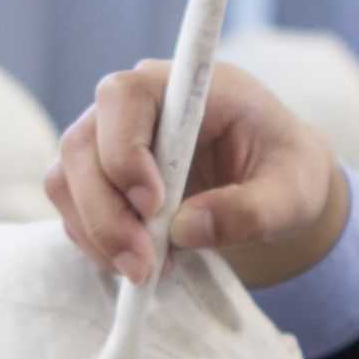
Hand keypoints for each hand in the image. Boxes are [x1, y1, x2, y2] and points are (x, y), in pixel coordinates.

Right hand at [46, 59, 351, 289]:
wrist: (274, 184)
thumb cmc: (285, 173)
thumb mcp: (292, 194)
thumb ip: (250, 210)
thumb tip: (186, 228)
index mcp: (183, 86)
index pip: (122, 97)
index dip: (124, 150)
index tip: (154, 205)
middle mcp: (134, 106)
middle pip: (81, 145)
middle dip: (105, 213)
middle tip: (142, 265)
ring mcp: (108, 140)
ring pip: (66, 179)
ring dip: (96, 233)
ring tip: (145, 271)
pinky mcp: (99, 177)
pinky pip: (74, 208)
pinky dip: (97, 243)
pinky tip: (141, 264)